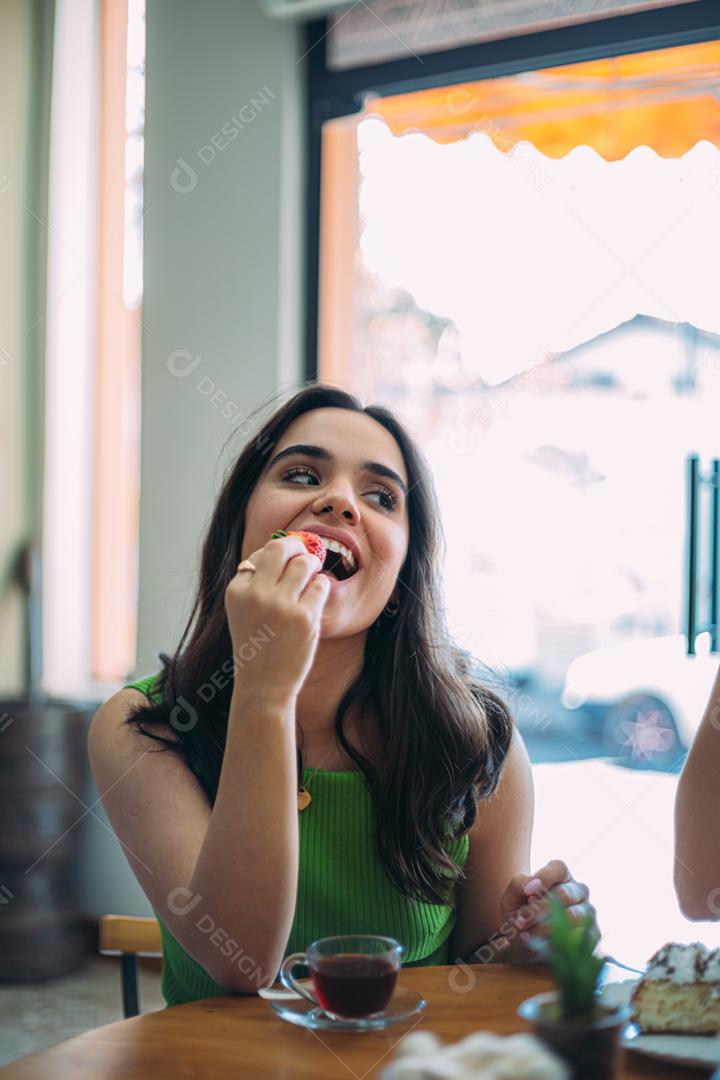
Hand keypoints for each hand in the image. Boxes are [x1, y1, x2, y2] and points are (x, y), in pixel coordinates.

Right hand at [224, 534, 330, 706]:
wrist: (263, 686)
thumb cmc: (257, 646)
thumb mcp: (243, 611)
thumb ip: (256, 583)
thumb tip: (283, 548)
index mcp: (237, 591)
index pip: (259, 555)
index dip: (275, 555)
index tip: (283, 565)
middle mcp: (256, 594)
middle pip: (281, 548)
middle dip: (297, 546)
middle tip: (304, 553)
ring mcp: (281, 605)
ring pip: (305, 563)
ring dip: (312, 564)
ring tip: (312, 574)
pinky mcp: (305, 617)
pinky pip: (320, 585)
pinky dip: (320, 587)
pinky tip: (314, 598)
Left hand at [499, 859, 598, 961]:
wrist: (527, 946)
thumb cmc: (521, 915)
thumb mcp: (512, 898)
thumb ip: (518, 885)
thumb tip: (530, 884)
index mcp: (561, 876)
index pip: (558, 868)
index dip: (543, 878)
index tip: (526, 894)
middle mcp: (578, 890)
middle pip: (564, 894)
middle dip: (538, 911)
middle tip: (520, 922)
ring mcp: (588, 912)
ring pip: (572, 916)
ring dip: (545, 928)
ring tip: (526, 936)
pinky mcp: (593, 934)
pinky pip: (580, 937)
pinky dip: (556, 943)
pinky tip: (541, 946)